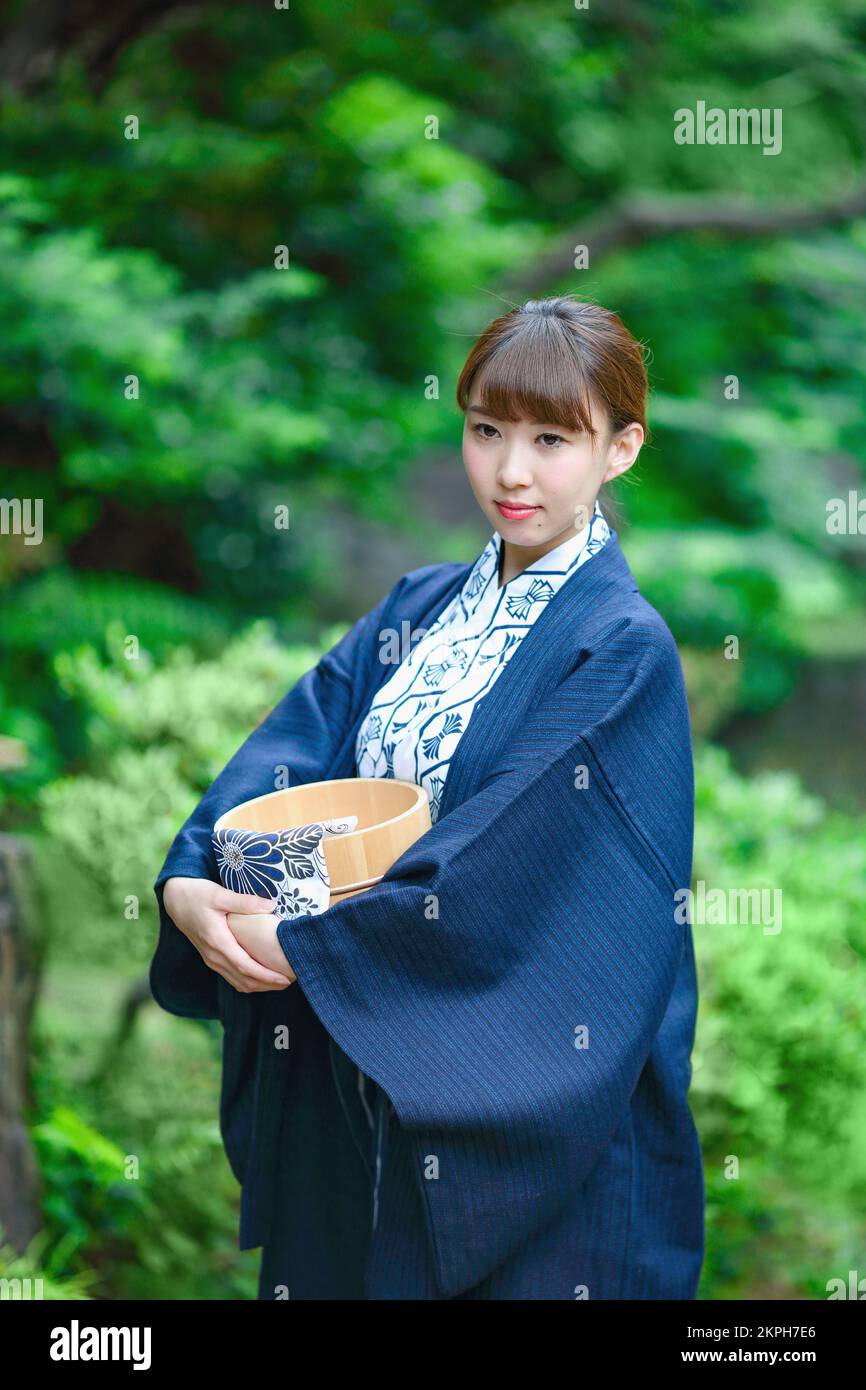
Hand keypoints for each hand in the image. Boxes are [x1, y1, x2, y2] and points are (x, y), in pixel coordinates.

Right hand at [162, 876, 293, 992]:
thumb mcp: (220, 894)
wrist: (175, 900)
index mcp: (217, 941)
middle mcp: (213, 955)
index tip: (285, 977)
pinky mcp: (211, 957)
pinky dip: (248, 980)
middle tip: (291, 981)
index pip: (245, 966)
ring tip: (280, 981)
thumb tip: (272, 905)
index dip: (266, 975)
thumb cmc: (198, 895)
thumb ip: (245, 902)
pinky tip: (262, 976)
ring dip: (259, 985)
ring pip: (237, 981)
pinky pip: (231, 976)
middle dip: (268, 984)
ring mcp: (211, 959)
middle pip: (243, 980)